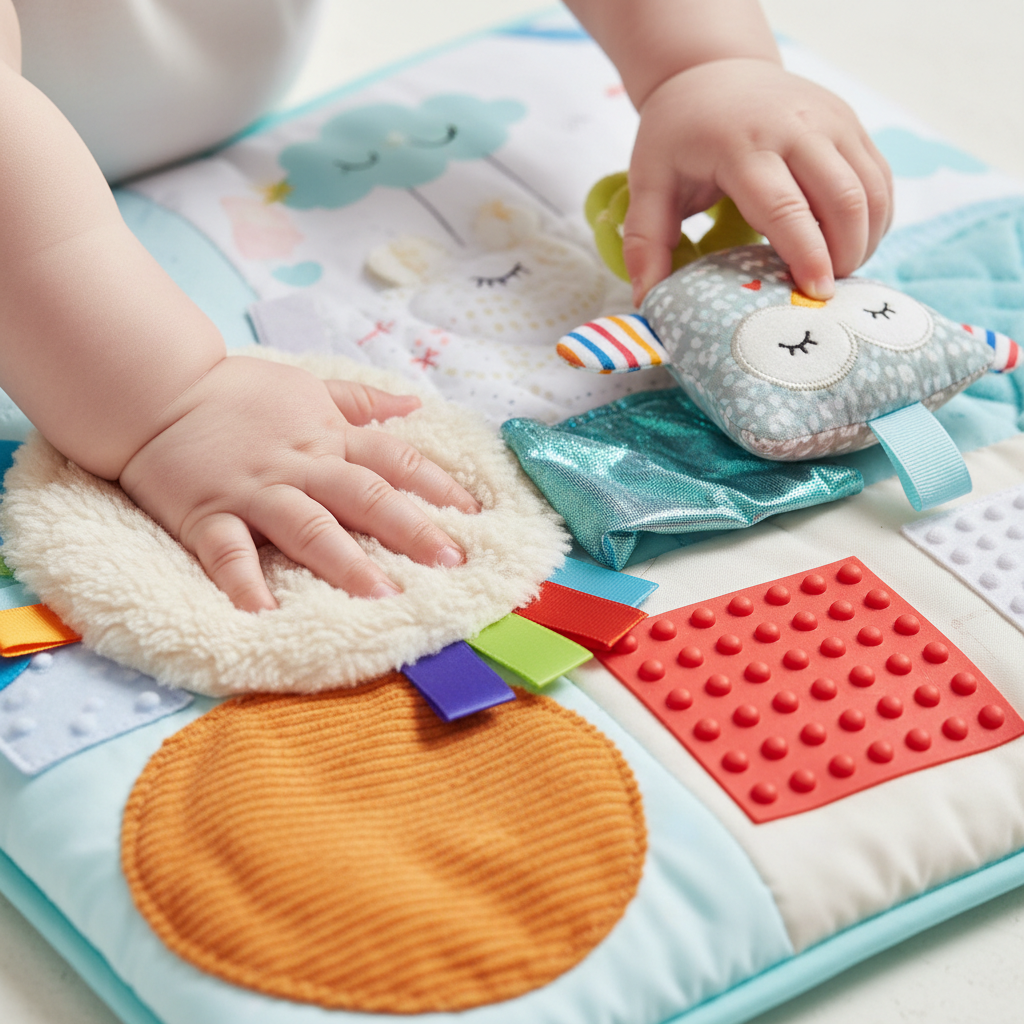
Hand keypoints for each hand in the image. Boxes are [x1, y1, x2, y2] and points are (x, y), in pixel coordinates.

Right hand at [119, 356, 480, 612]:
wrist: (156, 390)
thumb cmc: (237, 394)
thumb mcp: (306, 387)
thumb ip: (360, 401)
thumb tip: (414, 403)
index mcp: (327, 437)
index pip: (394, 459)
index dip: (437, 486)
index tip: (475, 516)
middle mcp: (299, 465)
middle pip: (364, 496)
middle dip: (411, 530)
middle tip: (452, 563)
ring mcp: (253, 491)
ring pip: (308, 527)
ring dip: (346, 563)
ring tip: (382, 598)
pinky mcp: (207, 513)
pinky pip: (228, 551)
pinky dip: (245, 582)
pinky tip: (266, 614)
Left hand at [623, 58, 892, 304]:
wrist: (712, 71)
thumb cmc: (678, 135)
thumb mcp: (649, 183)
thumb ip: (646, 243)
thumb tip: (648, 301)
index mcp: (742, 144)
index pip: (785, 206)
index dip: (806, 253)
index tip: (815, 292)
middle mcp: (796, 126)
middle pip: (842, 199)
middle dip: (843, 254)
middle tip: (824, 292)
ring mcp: (830, 121)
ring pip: (871, 190)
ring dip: (864, 240)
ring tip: (839, 271)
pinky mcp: (851, 123)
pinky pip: (879, 179)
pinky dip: (875, 219)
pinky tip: (852, 245)